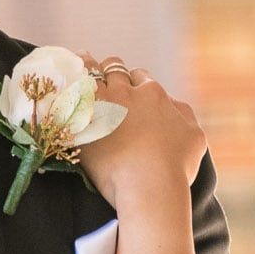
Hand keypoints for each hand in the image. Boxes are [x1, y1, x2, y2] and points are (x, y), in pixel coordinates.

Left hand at [76, 58, 203, 212]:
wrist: (150, 187)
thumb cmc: (176, 167)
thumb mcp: (194, 136)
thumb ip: (183, 113)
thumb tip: (172, 103)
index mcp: (154, 94)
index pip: (141, 77)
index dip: (134, 83)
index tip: (129, 92)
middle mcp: (128, 93)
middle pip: (114, 69)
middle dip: (109, 72)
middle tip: (101, 79)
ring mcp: (103, 105)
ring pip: (89, 72)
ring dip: (84, 67)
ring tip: (72, 66)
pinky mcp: (82, 121)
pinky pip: (69, 92)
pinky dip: (65, 84)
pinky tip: (60, 84)